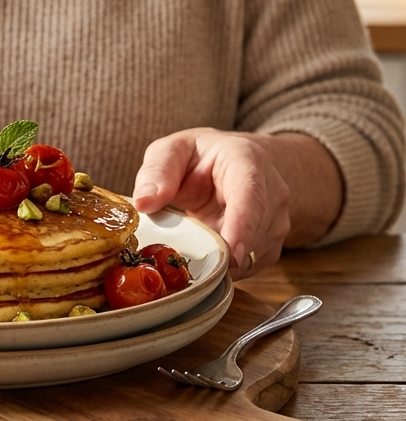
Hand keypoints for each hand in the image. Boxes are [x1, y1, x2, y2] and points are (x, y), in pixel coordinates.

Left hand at [131, 128, 290, 278]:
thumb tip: (144, 203)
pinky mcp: (271, 244)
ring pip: (252, 253)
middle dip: (220, 250)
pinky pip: (250, 266)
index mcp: (247, 160)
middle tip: (183, 255)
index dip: (242, 226)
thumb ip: (156, 172)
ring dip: (221, 258)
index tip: (231, 254)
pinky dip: (226, 267)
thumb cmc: (198, 157)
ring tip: (192, 243)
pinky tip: (207, 252)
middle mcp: (272, 191)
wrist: (228, 164)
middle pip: (254, 232)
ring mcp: (276, 220)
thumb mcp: (169, 153)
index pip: (250, 196)